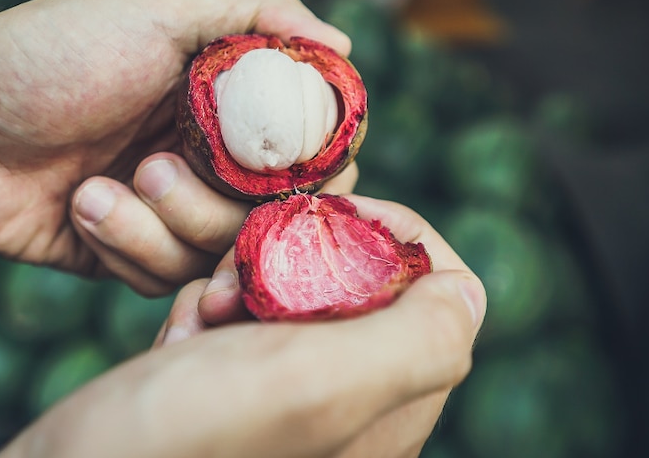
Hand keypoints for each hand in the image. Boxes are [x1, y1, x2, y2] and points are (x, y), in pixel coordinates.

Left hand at [0, 0, 349, 288]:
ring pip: (217, 254)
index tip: (303, 178)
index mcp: (228, 100)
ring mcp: (172, 209)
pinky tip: (80, 207)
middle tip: (153, 167)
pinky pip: (164, 280)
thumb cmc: (54, 51)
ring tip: (99, 186)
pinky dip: (124, 245)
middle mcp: (211, 157)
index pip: (312, 148)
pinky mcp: (132, 253)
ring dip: (159, 224)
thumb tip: (340, 42)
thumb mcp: (158, 3)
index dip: (318, 169)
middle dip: (215, 204)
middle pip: (270, 215)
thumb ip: (256, 9)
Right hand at [0, 196, 485, 457]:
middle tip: (244, 271)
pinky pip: (245, 319)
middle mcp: (351, 406)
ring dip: (247, 278)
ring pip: (296, 290)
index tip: (335, 213)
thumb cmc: (181, 441)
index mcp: (391, 408)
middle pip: (361, 284)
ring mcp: (291, 399)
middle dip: (303, 255)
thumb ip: (414, 344)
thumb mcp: (311, 386)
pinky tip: (180, 344)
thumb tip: (468, 296)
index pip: (438, 293)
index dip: (396, 236)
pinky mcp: (237, 391)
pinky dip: (210, 311)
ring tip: (205, 312)